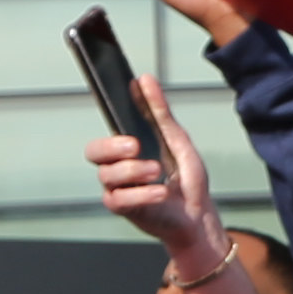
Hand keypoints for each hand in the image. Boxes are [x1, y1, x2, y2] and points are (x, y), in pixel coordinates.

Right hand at [90, 73, 231, 267]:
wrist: (199, 213)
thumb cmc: (186, 178)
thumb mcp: (176, 138)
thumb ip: (159, 111)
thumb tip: (144, 79)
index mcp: (125, 150)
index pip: (104, 132)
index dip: (107, 120)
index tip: (123, 117)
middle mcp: (116, 168)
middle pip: (93, 152)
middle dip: (112, 146)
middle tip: (136, 145)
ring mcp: (118, 190)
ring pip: (107, 175)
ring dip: (134, 171)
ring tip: (158, 171)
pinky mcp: (125, 210)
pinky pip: (119, 199)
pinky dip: (142, 194)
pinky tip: (160, 192)